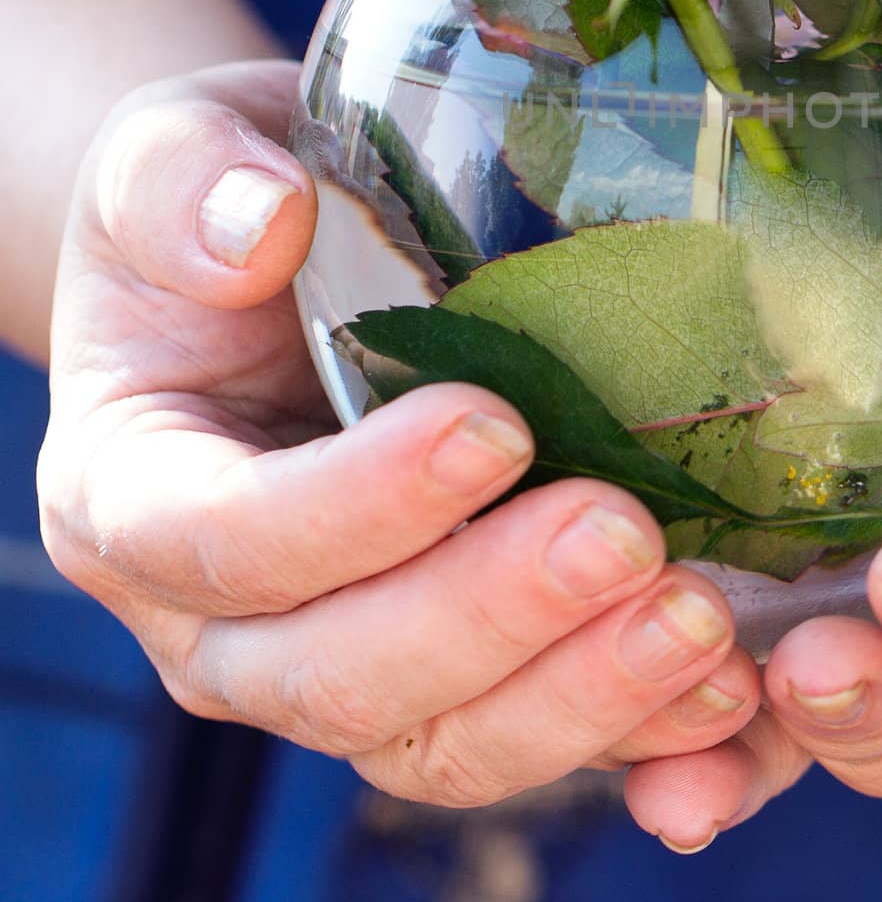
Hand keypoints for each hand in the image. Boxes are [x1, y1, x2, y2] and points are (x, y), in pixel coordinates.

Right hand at [38, 62, 759, 808]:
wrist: (275, 263)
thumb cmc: (223, 208)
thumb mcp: (172, 160)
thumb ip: (181, 184)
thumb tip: (261, 226)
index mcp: (137, 495)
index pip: (229, 539)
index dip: (359, 507)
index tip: (496, 426)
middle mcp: (223, 618)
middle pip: (340, 676)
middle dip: (491, 614)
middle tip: (624, 535)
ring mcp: (336, 659)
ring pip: (442, 740)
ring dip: (577, 695)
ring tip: (700, 621)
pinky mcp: (444, 675)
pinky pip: (525, 736)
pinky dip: (628, 728)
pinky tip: (724, 686)